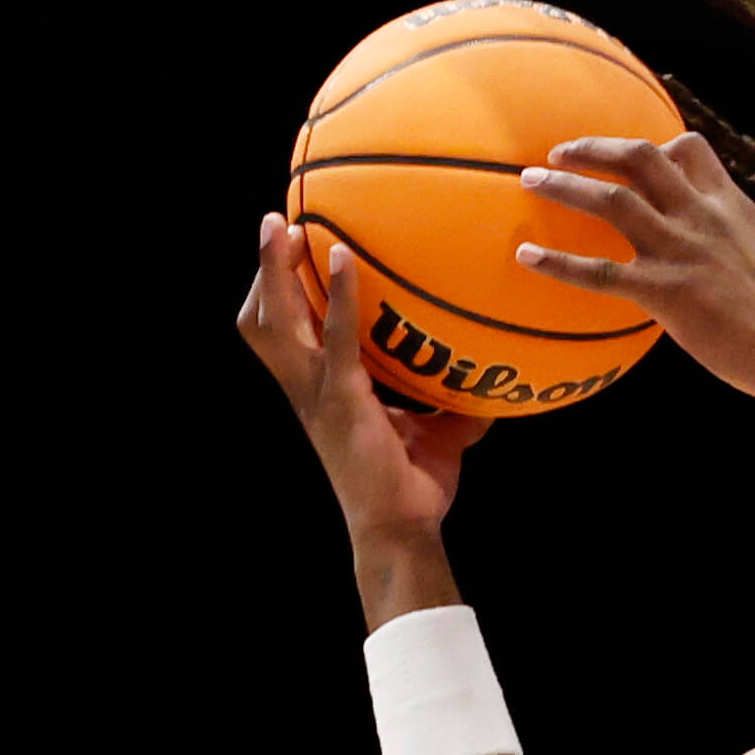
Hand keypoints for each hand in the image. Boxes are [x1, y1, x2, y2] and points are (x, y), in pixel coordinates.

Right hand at [239, 215, 487, 541]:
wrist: (400, 530)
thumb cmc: (414, 488)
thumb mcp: (436, 436)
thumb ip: (453, 406)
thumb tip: (493, 383)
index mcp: (319, 393)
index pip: (284, 336)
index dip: (277, 297)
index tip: (288, 254)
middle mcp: (307, 389)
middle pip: (263, 321)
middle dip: (262, 273)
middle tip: (276, 223)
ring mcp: (318, 394)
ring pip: (277, 322)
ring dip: (276, 271)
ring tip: (287, 226)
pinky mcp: (341, 400)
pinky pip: (334, 336)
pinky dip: (337, 293)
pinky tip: (342, 256)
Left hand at [513, 133, 754, 405]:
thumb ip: (732, 236)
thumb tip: (714, 240)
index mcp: (728, 206)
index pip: (689, 149)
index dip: (655, 145)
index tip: (630, 156)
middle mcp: (700, 217)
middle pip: (640, 158)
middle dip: (594, 148)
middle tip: (559, 153)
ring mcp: (679, 252)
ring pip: (612, 201)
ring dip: (565, 186)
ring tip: (530, 182)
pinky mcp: (663, 292)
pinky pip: (599, 272)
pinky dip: (557, 263)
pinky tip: (526, 257)